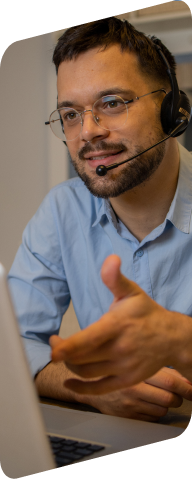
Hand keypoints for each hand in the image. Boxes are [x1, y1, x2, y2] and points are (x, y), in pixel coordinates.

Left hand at [49, 255, 185, 394]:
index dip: (67, 347)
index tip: (53, 347)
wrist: (172, 338)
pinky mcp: (126, 380)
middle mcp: (120, 349)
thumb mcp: (131, 292)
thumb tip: (110, 259)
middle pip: (82, 358)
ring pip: (87, 372)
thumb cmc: (147, 313)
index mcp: (118, 325)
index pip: (89, 339)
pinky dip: (81, 389)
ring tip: (65, 354)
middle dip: (62, 353)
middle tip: (55, 343)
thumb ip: (115, 278)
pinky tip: (69, 382)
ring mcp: (124, 367)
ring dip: (70, 365)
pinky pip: (99, 389)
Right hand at [85, 368, 191, 421]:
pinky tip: (147, 403)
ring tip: (158, 396)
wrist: (88, 381)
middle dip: (177, 398)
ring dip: (165, 405)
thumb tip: (186, 379)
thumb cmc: (117, 367)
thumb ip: (161, 369)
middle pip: (168, 399)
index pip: (170, 382)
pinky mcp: (127, 416)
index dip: (185, 387)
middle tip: (175, 394)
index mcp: (137, 370)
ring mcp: (130, 404)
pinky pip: (151, 418)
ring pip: (162, 410)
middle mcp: (133, 388)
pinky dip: (155, 412)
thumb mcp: (138, 362)